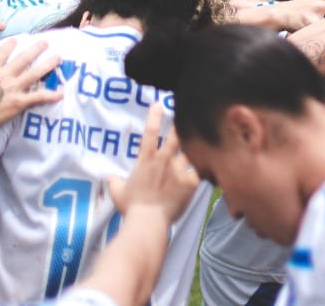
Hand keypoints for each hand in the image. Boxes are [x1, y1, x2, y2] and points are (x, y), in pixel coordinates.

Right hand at [0, 38, 62, 129]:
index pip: (1, 52)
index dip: (10, 44)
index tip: (17, 39)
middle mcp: (5, 75)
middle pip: (24, 58)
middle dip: (36, 49)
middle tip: (45, 42)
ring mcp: (14, 87)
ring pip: (36, 73)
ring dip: (48, 64)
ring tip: (58, 57)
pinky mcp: (20, 101)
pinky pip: (39, 97)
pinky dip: (52, 95)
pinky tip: (62, 93)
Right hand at [107, 107, 199, 223]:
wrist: (148, 221)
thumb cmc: (132, 207)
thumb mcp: (118, 193)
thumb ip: (115, 182)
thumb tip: (109, 177)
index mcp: (146, 161)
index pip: (149, 133)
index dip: (154, 117)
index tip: (158, 104)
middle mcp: (164, 160)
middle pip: (176, 136)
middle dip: (182, 125)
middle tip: (189, 115)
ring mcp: (178, 169)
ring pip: (191, 150)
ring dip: (196, 146)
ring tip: (206, 139)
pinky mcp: (191, 181)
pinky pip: (201, 170)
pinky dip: (206, 167)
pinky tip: (215, 163)